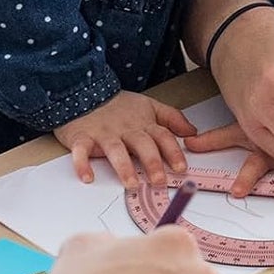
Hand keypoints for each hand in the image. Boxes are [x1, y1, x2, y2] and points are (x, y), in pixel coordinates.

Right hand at [54, 91, 195, 189]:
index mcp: (143, 123)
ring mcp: (103, 133)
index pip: (162, 136)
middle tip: (159, 180)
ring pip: (115, 149)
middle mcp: (125, 129)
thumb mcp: (149, 106)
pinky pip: (81, 150)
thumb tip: (192, 132)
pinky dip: (82, 163)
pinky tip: (88, 177)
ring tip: (131, 183)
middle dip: (152, 162)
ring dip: (123, 167)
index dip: (173, 152)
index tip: (181, 168)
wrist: (83, 90)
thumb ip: (171, 119)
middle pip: (141, 144)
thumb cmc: (118, 106)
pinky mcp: (82, 137)